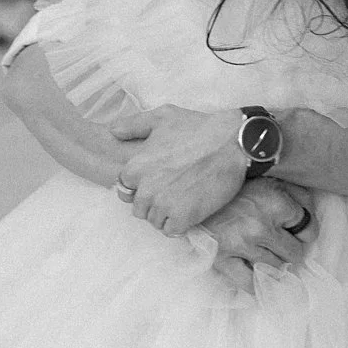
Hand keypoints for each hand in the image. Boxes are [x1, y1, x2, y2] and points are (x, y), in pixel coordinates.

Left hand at [113, 104, 251, 236]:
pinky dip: (180, 224)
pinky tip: (191, 210)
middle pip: (139, 209)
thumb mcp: (163, 116)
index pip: (125, 189)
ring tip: (185, 200)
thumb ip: (133, 125)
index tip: (159, 181)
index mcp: (135, 168)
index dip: (142, 186)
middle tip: (174, 190)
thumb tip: (113, 131)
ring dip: (167, 214)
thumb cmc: (199, 128)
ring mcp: (164, 205)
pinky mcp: (183, 217)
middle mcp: (145, 189)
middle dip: (153, 202)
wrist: (235, 143)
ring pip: (155, 221)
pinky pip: (172, 231)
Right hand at [197, 178, 313, 273]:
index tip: (298, 230)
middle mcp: (260, 227)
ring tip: (270, 257)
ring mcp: (241, 245)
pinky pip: (248, 283)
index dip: (306, 231)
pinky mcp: (223, 259)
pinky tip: (261, 281)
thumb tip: (312, 215)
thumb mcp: (273, 182)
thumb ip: (299, 196)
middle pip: (294, 253)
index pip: (308, 229)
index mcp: (276, 204)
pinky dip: (257, 286)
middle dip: (291, 249)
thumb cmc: (239, 188)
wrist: (197, 194)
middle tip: (282, 244)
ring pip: (276, 269)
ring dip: (276, 265)